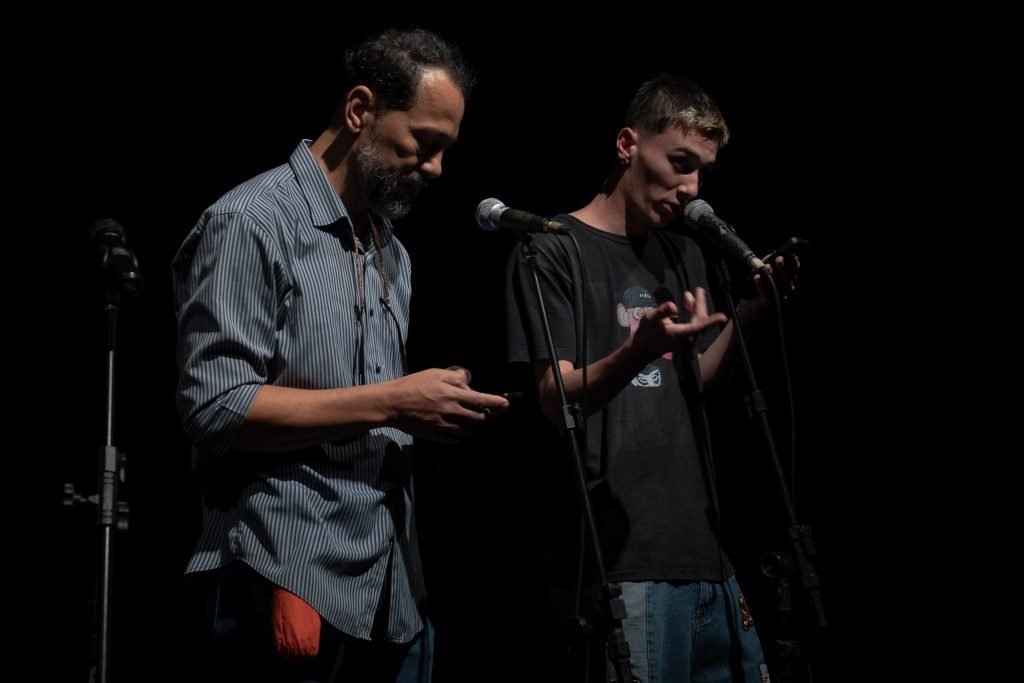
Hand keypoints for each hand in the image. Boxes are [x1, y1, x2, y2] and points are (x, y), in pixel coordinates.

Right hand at [389, 367, 509, 442]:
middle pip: (478, 418)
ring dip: (472, 424)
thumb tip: (468, 381)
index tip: (506, 404)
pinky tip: (455, 426)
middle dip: (484, 413)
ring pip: (468, 430)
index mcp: (453, 396)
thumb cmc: (412, 386)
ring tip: (466, 416)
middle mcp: (452, 413)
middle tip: (481, 409)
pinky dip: (460, 434)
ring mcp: (444, 426)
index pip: (482, 400)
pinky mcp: (436, 435)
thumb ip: (455, 377)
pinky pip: (455, 439)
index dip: (496, 403)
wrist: (392, 404)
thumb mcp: (434, 374)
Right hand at [631, 288, 727, 359]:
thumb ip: (662, 312)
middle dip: (699, 304)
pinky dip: (692, 313)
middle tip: (698, 290)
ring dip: (695, 308)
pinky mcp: (686, 340)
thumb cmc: (645, 335)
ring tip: (688, 295)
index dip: (711, 321)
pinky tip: (686, 304)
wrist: (642, 350)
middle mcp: (687, 339)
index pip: (699, 326)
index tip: (723, 317)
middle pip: (700, 320)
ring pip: (698, 322)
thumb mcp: (649, 319)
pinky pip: (694, 325)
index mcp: (681, 334)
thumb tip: (674, 306)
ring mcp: (687, 341)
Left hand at [747, 251, 799, 311]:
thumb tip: (773, 253)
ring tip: (766, 266)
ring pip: (777, 285)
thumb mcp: (763, 266)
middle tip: (778, 259)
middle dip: (782, 267)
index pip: (794, 269)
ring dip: (771, 274)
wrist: (751, 297)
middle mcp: (787, 287)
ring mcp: (779, 295)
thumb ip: (769, 260)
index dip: (794, 262)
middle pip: (787, 277)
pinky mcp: (768, 300)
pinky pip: (765, 292)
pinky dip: (760, 284)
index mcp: (789, 278)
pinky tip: (756, 277)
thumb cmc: (760, 280)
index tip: (791, 254)